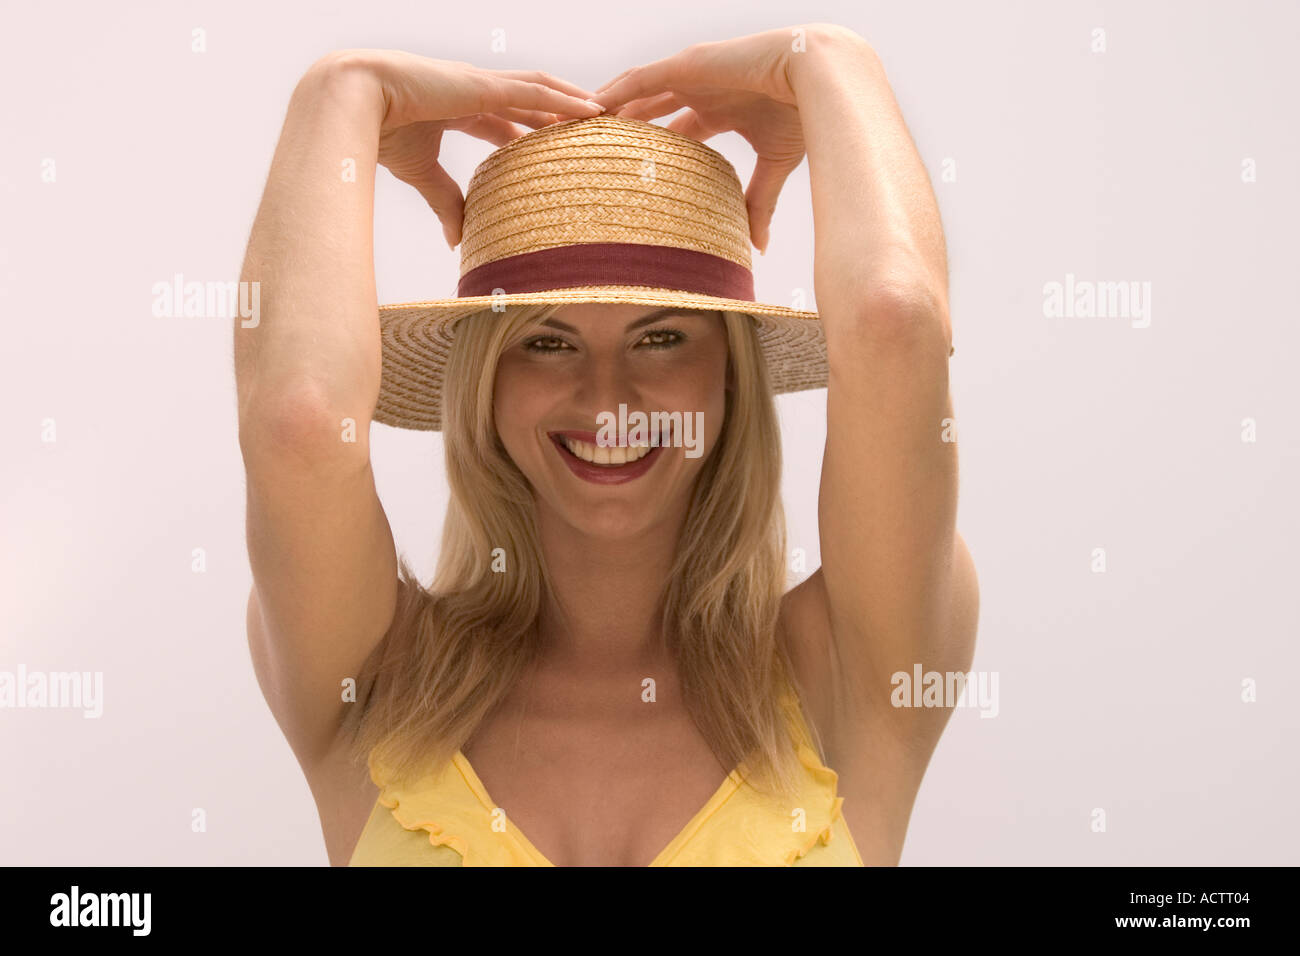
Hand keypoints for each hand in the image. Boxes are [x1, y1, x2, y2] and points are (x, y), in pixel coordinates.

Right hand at [308, 50, 605, 247]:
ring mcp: (482, 83)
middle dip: (562, 116)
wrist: (354, 100)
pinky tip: (591, 106)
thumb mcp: (421, 172)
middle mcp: (476, 91)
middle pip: (532, 102)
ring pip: (541, 91)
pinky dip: (565, 99)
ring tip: (607, 114)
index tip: (557, 147)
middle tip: (594, 131)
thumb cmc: (379, 130)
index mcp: (460, 107)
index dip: (533, 130)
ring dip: (574, 102)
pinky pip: (535, 91)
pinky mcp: (483, 83)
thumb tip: (458, 240)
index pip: (507, 118)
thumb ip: (444, 201)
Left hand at [590, 27, 812, 253]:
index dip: (647, 146)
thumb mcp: (774, 164)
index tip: (622, 168)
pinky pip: (641, 80)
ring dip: (608, 109)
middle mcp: (700, 89)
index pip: (672, 128)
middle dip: (618, 128)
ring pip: (636, 92)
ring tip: (576, 128)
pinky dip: (615, 92)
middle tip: (586, 151)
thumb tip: (759, 247)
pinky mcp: (689, 65)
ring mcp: (692, 74)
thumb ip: (758, 203)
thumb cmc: (803, 113)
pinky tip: (591, 107)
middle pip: (646, 109)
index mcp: (718, 109)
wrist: (818, 76)